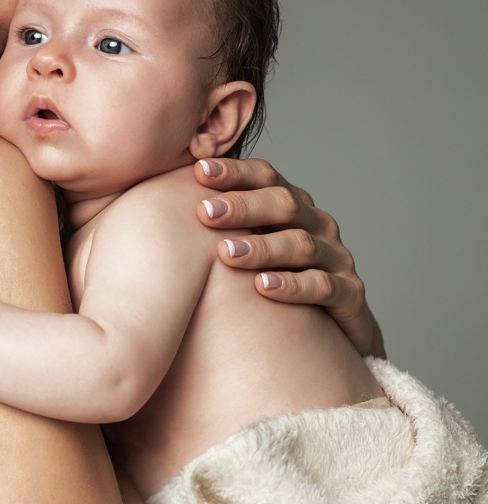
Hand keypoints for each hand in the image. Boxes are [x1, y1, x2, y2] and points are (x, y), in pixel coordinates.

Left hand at [194, 158, 384, 357]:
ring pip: (301, 245)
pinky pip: (323, 287)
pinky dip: (293, 286)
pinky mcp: (350, 296)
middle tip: (204, 212)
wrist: (334, 333)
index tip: (197, 170)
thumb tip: (153, 205)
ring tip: (226, 253)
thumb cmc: (273, 281)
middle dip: (243, 206)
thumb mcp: (248, 250)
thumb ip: (216, 228)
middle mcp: (317, 225)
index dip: (235, 172)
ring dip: (262, 247)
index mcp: (292, 206)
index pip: (266, 177)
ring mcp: (337, 259)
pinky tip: (263, 287)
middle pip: (284, 205)